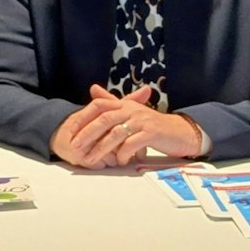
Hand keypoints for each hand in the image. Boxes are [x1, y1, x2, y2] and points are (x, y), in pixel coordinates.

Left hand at [51, 86, 197, 166]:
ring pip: (116, 134)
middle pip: (104, 120)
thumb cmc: (152, 125)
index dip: (83, 118)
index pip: (99, 107)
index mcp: (124, 104)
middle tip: (75, 148)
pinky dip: (123, 154)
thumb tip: (93, 89)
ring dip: (101, 149)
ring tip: (91, 160)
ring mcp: (142, 121)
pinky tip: (118, 161)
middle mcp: (132, 110)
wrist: (179, 132)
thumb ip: (111, 101)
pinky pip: (132, 144)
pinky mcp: (152, 133)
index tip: (70, 132)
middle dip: (87, 135)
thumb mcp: (130, 111)